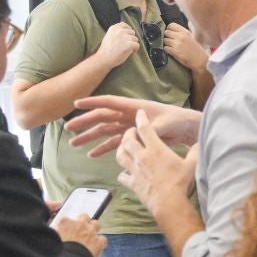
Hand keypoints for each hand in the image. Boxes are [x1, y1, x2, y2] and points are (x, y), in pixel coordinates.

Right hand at [52, 214, 105, 256]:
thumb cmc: (55, 254)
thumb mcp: (49, 240)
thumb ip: (53, 233)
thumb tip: (55, 233)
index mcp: (64, 223)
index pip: (66, 219)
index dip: (67, 226)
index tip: (66, 231)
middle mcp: (79, 224)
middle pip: (84, 217)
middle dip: (83, 222)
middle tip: (79, 231)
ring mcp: (90, 232)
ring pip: (95, 224)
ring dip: (92, 229)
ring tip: (88, 238)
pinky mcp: (99, 242)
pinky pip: (102, 239)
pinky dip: (99, 243)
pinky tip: (95, 248)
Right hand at [70, 96, 200, 156]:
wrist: (187, 129)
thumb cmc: (177, 120)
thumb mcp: (165, 122)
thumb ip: (151, 127)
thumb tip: (142, 131)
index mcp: (134, 107)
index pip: (110, 102)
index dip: (93, 102)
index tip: (76, 103)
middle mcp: (128, 115)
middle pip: (102, 117)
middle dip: (85, 123)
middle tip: (68, 129)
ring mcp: (129, 126)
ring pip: (105, 131)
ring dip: (90, 137)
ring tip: (74, 144)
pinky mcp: (133, 137)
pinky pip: (114, 143)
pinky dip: (103, 148)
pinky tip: (92, 154)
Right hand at [95, 22, 140, 68]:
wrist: (104, 58)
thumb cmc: (106, 49)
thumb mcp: (109, 36)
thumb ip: (116, 32)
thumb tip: (126, 32)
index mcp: (114, 28)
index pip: (125, 24)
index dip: (127, 30)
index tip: (126, 35)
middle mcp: (120, 30)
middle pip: (132, 32)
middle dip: (130, 38)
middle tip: (125, 45)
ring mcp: (126, 37)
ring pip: (136, 39)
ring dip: (133, 44)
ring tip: (126, 49)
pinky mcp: (130, 44)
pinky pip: (137, 45)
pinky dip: (135, 49)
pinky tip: (129, 52)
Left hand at [114, 111, 196, 211]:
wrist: (168, 202)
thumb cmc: (180, 182)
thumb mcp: (192, 165)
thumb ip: (196, 152)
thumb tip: (202, 143)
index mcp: (156, 150)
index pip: (145, 129)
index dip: (141, 119)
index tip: (140, 113)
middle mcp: (142, 157)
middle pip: (127, 140)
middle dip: (128, 133)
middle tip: (131, 131)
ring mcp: (135, 170)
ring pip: (120, 155)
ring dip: (121, 149)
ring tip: (125, 148)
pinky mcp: (132, 183)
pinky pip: (122, 175)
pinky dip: (123, 172)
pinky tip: (127, 173)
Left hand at [162, 24, 209, 70]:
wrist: (200, 61)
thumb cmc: (197, 50)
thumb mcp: (192, 37)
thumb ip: (183, 33)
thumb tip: (173, 31)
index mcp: (185, 32)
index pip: (171, 25)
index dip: (169, 29)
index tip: (171, 33)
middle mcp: (181, 36)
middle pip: (166, 32)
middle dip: (167, 37)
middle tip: (171, 41)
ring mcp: (177, 44)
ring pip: (165, 40)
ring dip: (167, 44)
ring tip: (172, 47)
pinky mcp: (174, 51)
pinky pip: (165, 48)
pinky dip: (167, 50)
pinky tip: (172, 51)